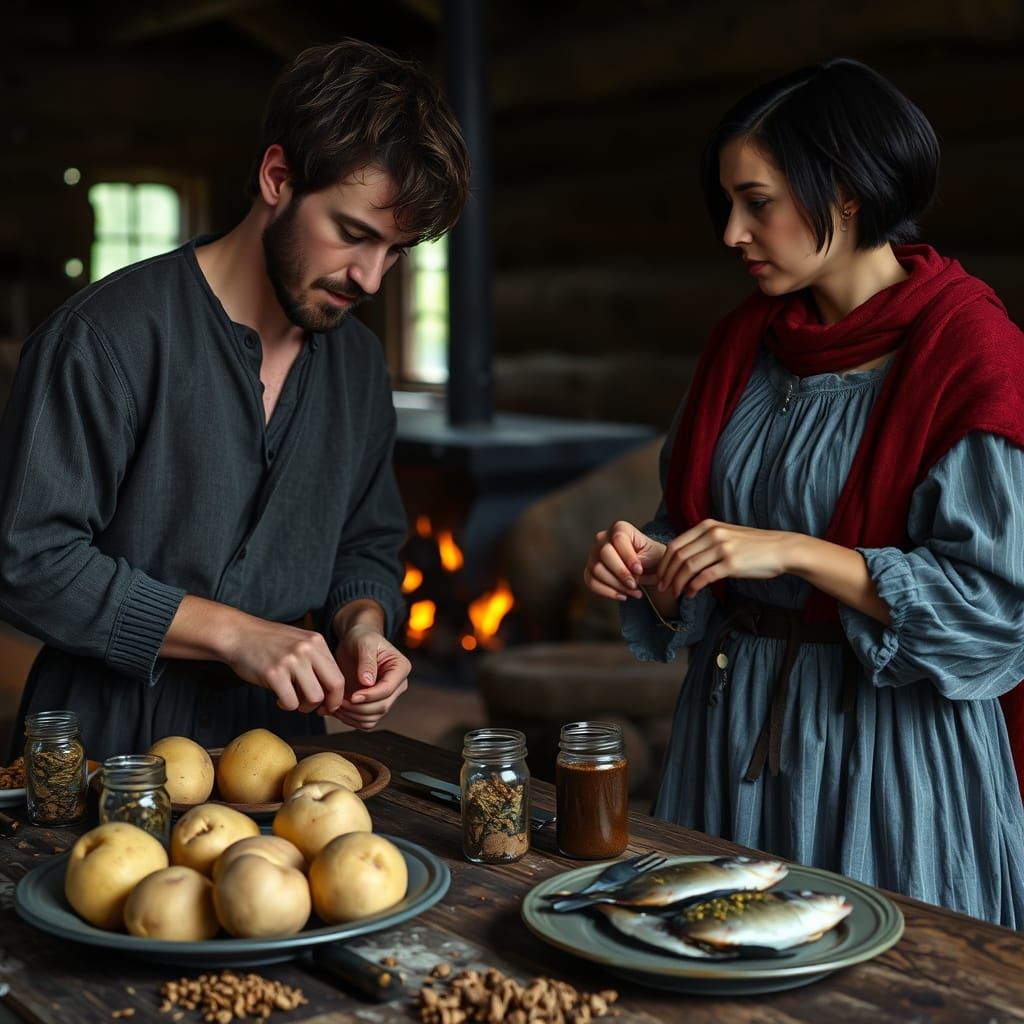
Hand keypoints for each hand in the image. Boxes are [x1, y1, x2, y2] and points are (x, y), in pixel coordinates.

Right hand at [223, 617, 345, 713]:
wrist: (238, 634)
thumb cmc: (268, 643)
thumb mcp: (299, 643)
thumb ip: (315, 662)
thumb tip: (330, 692)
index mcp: (317, 642)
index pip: (339, 675)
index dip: (336, 696)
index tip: (328, 705)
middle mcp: (307, 649)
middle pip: (334, 686)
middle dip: (328, 704)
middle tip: (317, 710)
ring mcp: (291, 661)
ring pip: (314, 697)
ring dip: (304, 706)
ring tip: (293, 700)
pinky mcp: (274, 673)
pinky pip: (291, 702)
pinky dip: (286, 705)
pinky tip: (279, 698)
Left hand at [330, 624, 410, 729]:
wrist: (354, 643)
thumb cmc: (361, 638)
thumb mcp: (364, 643)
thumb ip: (367, 661)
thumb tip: (368, 682)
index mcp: (400, 668)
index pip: (388, 689)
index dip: (369, 696)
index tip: (352, 696)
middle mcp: (396, 685)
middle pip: (381, 707)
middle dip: (358, 708)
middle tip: (339, 701)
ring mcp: (385, 697)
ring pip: (372, 718)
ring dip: (352, 716)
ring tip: (335, 705)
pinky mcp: (373, 705)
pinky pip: (364, 721)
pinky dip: (349, 719)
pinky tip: (337, 709)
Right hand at [584, 520, 666, 600]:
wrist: (648, 567)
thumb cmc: (652, 557)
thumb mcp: (654, 554)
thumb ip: (642, 560)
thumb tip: (632, 574)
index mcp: (620, 528)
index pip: (619, 539)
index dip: (628, 557)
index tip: (639, 570)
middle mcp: (603, 538)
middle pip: (605, 553)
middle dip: (621, 572)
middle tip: (634, 584)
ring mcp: (593, 553)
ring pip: (597, 569)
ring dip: (616, 585)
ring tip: (633, 592)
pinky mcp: (589, 569)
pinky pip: (591, 581)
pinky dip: (607, 592)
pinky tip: (622, 596)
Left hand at [656, 519, 797, 597]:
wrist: (781, 549)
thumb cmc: (753, 545)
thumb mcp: (726, 534)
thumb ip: (705, 541)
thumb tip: (683, 557)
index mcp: (707, 526)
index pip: (675, 544)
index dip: (664, 563)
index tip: (660, 576)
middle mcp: (712, 534)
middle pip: (678, 557)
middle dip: (667, 575)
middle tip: (662, 588)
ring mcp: (722, 548)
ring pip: (688, 568)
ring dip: (677, 583)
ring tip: (675, 593)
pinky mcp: (731, 564)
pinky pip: (704, 578)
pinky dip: (693, 588)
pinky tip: (691, 594)